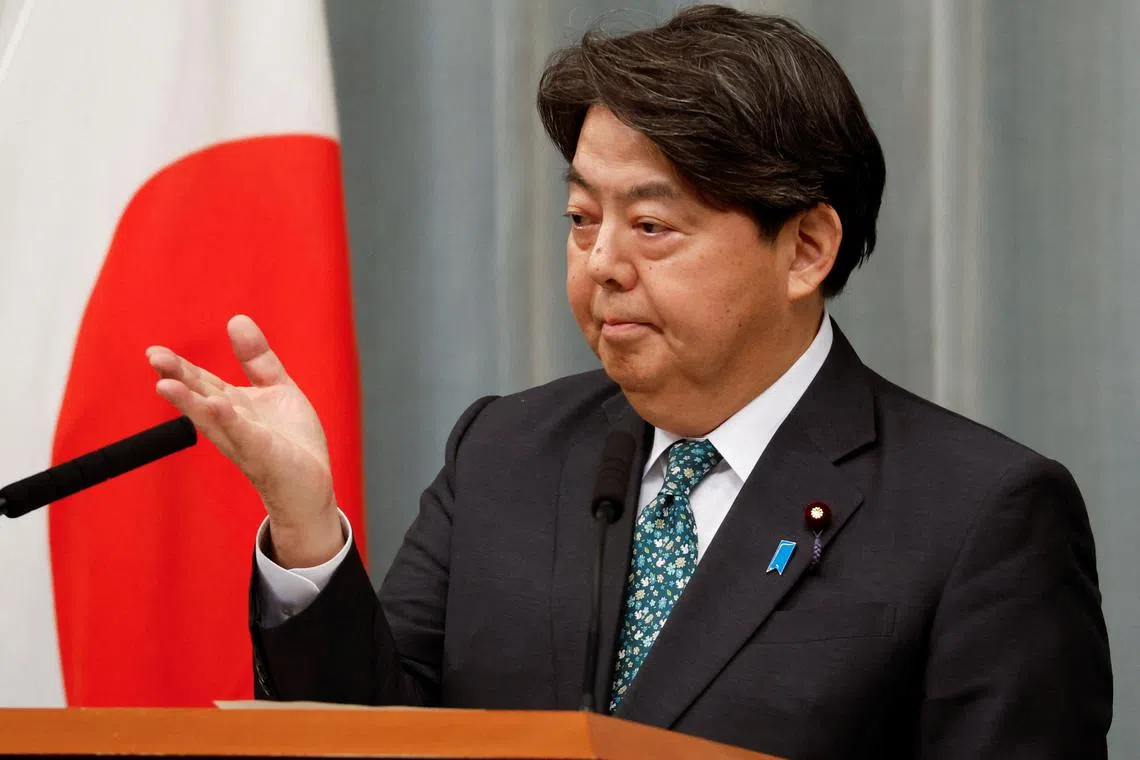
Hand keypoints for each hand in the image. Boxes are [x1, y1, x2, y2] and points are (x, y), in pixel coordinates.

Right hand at [147, 315, 343, 567]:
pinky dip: (229, 419)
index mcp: (231, 405)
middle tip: (153, 357)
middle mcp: (230, 422)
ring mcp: (244, 439)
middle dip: (176, 378)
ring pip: (212, 417)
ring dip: (189, 401)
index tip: (154, 352)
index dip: (178, 367)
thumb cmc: (290, 441)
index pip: (201, 382)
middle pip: (199, 396)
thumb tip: (236, 319)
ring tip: (166, 385)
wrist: (310, 484)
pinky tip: (216, 404)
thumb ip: (257, 358)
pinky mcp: (262, 452)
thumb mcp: (276, 389)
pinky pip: (243, 433)